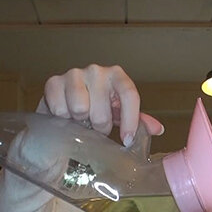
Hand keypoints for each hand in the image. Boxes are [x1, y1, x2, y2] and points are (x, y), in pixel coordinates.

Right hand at [37, 64, 163, 144]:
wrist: (63, 105)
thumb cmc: (97, 109)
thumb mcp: (120, 114)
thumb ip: (138, 121)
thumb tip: (158, 129)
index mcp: (117, 76)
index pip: (129, 95)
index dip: (130, 121)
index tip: (127, 140)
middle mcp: (96, 70)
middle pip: (102, 112)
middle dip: (99, 127)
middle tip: (95, 126)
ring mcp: (74, 74)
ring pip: (80, 109)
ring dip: (80, 122)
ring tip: (80, 120)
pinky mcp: (53, 82)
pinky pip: (61, 109)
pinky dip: (62, 119)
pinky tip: (65, 116)